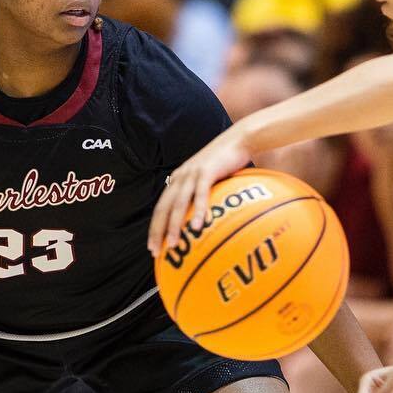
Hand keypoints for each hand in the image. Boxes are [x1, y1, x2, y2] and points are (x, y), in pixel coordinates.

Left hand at [147, 128, 251, 254]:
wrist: (239, 139)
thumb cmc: (227, 162)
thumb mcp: (209, 179)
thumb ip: (201, 195)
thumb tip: (202, 219)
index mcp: (178, 180)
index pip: (160, 208)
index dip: (154, 228)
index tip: (153, 247)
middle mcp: (180, 177)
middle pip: (163, 208)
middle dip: (157, 232)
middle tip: (156, 252)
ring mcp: (192, 174)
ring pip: (178, 204)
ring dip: (174, 226)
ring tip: (173, 245)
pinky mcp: (207, 172)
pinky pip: (200, 195)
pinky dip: (198, 212)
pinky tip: (197, 227)